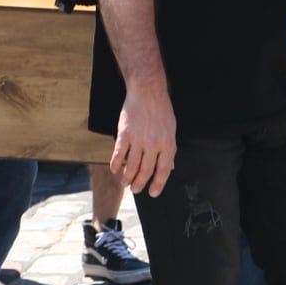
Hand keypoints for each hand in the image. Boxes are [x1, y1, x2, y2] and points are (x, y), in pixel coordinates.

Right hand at [112, 75, 176, 196]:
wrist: (147, 91)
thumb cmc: (161, 110)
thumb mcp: (171, 130)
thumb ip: (169, 150)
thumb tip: (169, 167)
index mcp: (167, 144)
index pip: (163, 170)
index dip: (158, 184)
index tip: (153, 193)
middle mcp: (153, 144)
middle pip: (146, 170)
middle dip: (140, 183)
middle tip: (136, 190)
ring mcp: (138, 139)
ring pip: (132, 165)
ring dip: (128, 177)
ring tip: (125, 183)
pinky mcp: (125, 133)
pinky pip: (119, 153)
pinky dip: (116, 164)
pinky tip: (114, 170)